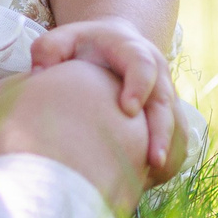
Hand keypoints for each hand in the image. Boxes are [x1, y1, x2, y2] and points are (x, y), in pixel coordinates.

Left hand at [31, 19, 180, 181]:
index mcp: (132, 50)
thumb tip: (39, 74)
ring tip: (153, 176)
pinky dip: (168, 159)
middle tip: (153, 159)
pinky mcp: (169, 115)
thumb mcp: (64, 38)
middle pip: (164, 102)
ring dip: (167, 150)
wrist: (114, 44)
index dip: (139, 85)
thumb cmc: (84, 45)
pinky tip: (149, 180)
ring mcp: (165, 95)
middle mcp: (157, 73)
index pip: (142, 65)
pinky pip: (178, 139)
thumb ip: (49, 49)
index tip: (128, 109)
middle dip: (161, 131)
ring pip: (176, 124)